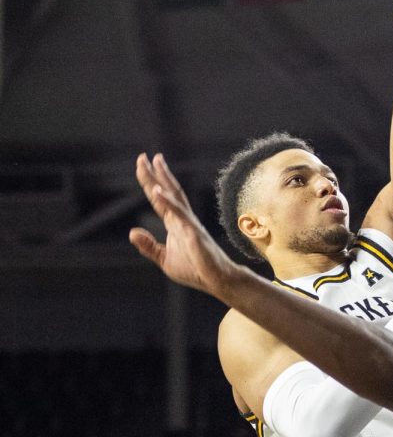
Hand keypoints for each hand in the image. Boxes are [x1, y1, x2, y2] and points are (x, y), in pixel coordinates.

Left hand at [129, 154, 238, 299]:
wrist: (216, 280)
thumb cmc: (195, 270)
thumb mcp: (164, 259)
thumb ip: (149, 246)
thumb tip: (132, 231)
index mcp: (174, 224)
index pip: (159, 199)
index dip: (151, 181)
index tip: (144, 164)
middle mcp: (182, 219)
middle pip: (167, 190)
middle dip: (155, 173)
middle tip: (145, 156)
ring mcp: (189, 223)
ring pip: (175, 196)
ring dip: (163, 179)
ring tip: (154, 162)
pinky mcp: (193, 232)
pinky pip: (178, 214)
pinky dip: (167, 201)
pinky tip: (157, 191)